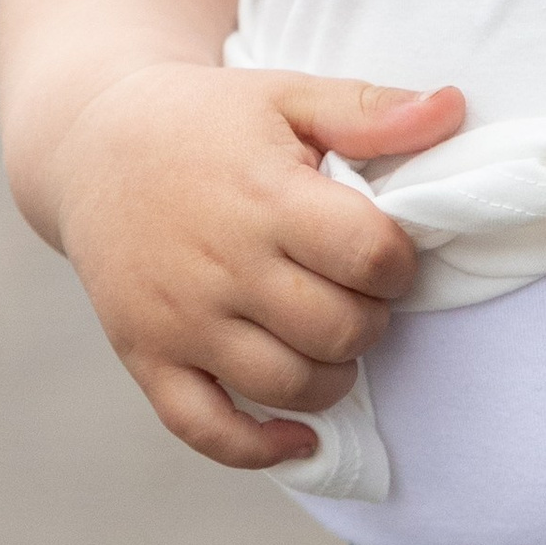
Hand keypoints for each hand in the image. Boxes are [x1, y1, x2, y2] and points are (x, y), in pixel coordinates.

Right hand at [45, 64, 464, 471]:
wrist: (91, 146)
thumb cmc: (208, 121)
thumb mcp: (288, 96)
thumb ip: (370, 109)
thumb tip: (454, 108)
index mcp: (265, 197)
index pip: (369, 256)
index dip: (400, 262)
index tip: (385, 251)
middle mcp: (222, 266)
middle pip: (338, 329)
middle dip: (372, 318)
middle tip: (358, 292)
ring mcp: (180, 319)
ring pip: (287, 386)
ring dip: (334, 375)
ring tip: (331, 337)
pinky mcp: (145, 356)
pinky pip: (207, 430)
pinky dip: (261, 449)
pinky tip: (301, 437)